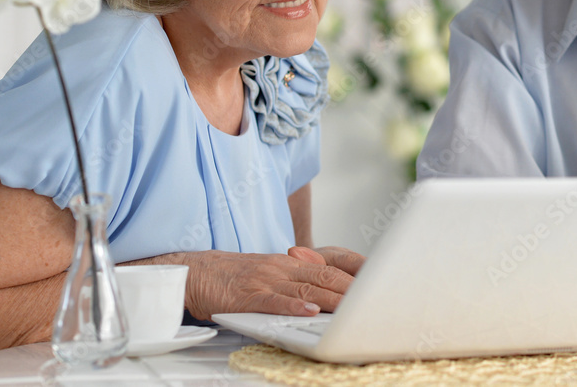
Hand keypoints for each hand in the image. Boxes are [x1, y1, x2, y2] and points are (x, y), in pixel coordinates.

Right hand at [177, 247, 362, 319]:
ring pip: (306, 290)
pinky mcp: (247, 297)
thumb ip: (298, 277)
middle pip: (326, 277)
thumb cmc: (234, 276)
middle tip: (376, 300)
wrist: (196, 272)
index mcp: (290, 263)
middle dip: (353, 290)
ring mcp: (265, 280)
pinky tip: (309, 312)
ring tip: (354, 309)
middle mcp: (282, 268)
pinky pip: (273, 302)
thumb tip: (326, 283)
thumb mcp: (271, 271)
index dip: (357, 275)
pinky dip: (293, 307)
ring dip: (332, 300)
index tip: (380, 283)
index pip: (332, 267)